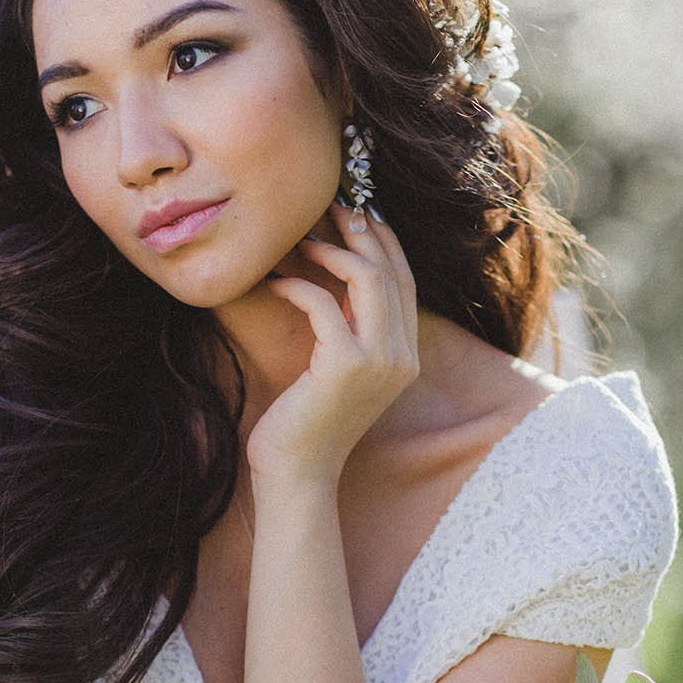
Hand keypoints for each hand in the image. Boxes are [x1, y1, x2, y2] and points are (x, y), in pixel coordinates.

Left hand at [245, 202, 419, 485]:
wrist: (297, 472)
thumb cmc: (308, 420)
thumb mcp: (338, 367)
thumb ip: (351, 328)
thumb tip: (339, 270)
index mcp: (406, 356)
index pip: (406, 281)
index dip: (384, 240)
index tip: (356, 212)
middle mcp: (402, 357)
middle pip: (391, 272)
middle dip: (361, 232)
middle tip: (328, 209)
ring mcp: (379, 362)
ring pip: (368, 280)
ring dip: (331, 251)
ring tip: (300, 240)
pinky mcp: (345, 367)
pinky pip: (324, 305)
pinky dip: (299, 286)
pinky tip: (276, 283)